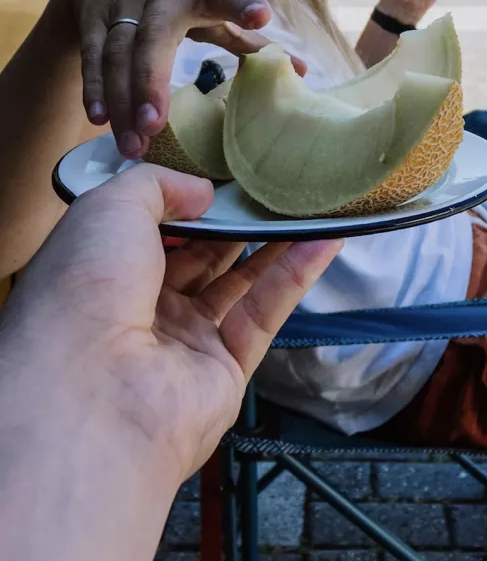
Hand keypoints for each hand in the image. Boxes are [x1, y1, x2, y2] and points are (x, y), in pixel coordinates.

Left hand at [4, 164, 341, 480]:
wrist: (95, 390)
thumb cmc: (86, 288)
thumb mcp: (107, 210)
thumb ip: (157, 184)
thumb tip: (205, 192)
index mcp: (102, 272)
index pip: (151, 229)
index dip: (187, 199)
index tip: (225, 169)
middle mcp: (142, 307)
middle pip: (200, 254)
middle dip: (236, 219)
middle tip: (274, 182)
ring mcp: (186, 341)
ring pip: (239, 281)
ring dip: (275, 242)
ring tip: (309, 203)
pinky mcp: (227, 368)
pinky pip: (266, 312)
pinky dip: (297, 274)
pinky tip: (326, 239)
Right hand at [54, 0, 303, 158]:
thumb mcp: (215, 5)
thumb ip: (252, 40)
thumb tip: (303, 71)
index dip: (244, 4)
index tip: (261, 15)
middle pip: (154, 38)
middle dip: (150, 81)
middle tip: (155, 126)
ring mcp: (121, 1)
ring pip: (117, 53)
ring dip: (122, 99)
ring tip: (134, 143)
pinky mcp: (91, 13)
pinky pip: (91, 53)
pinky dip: (94, 86)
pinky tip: (101, 119)